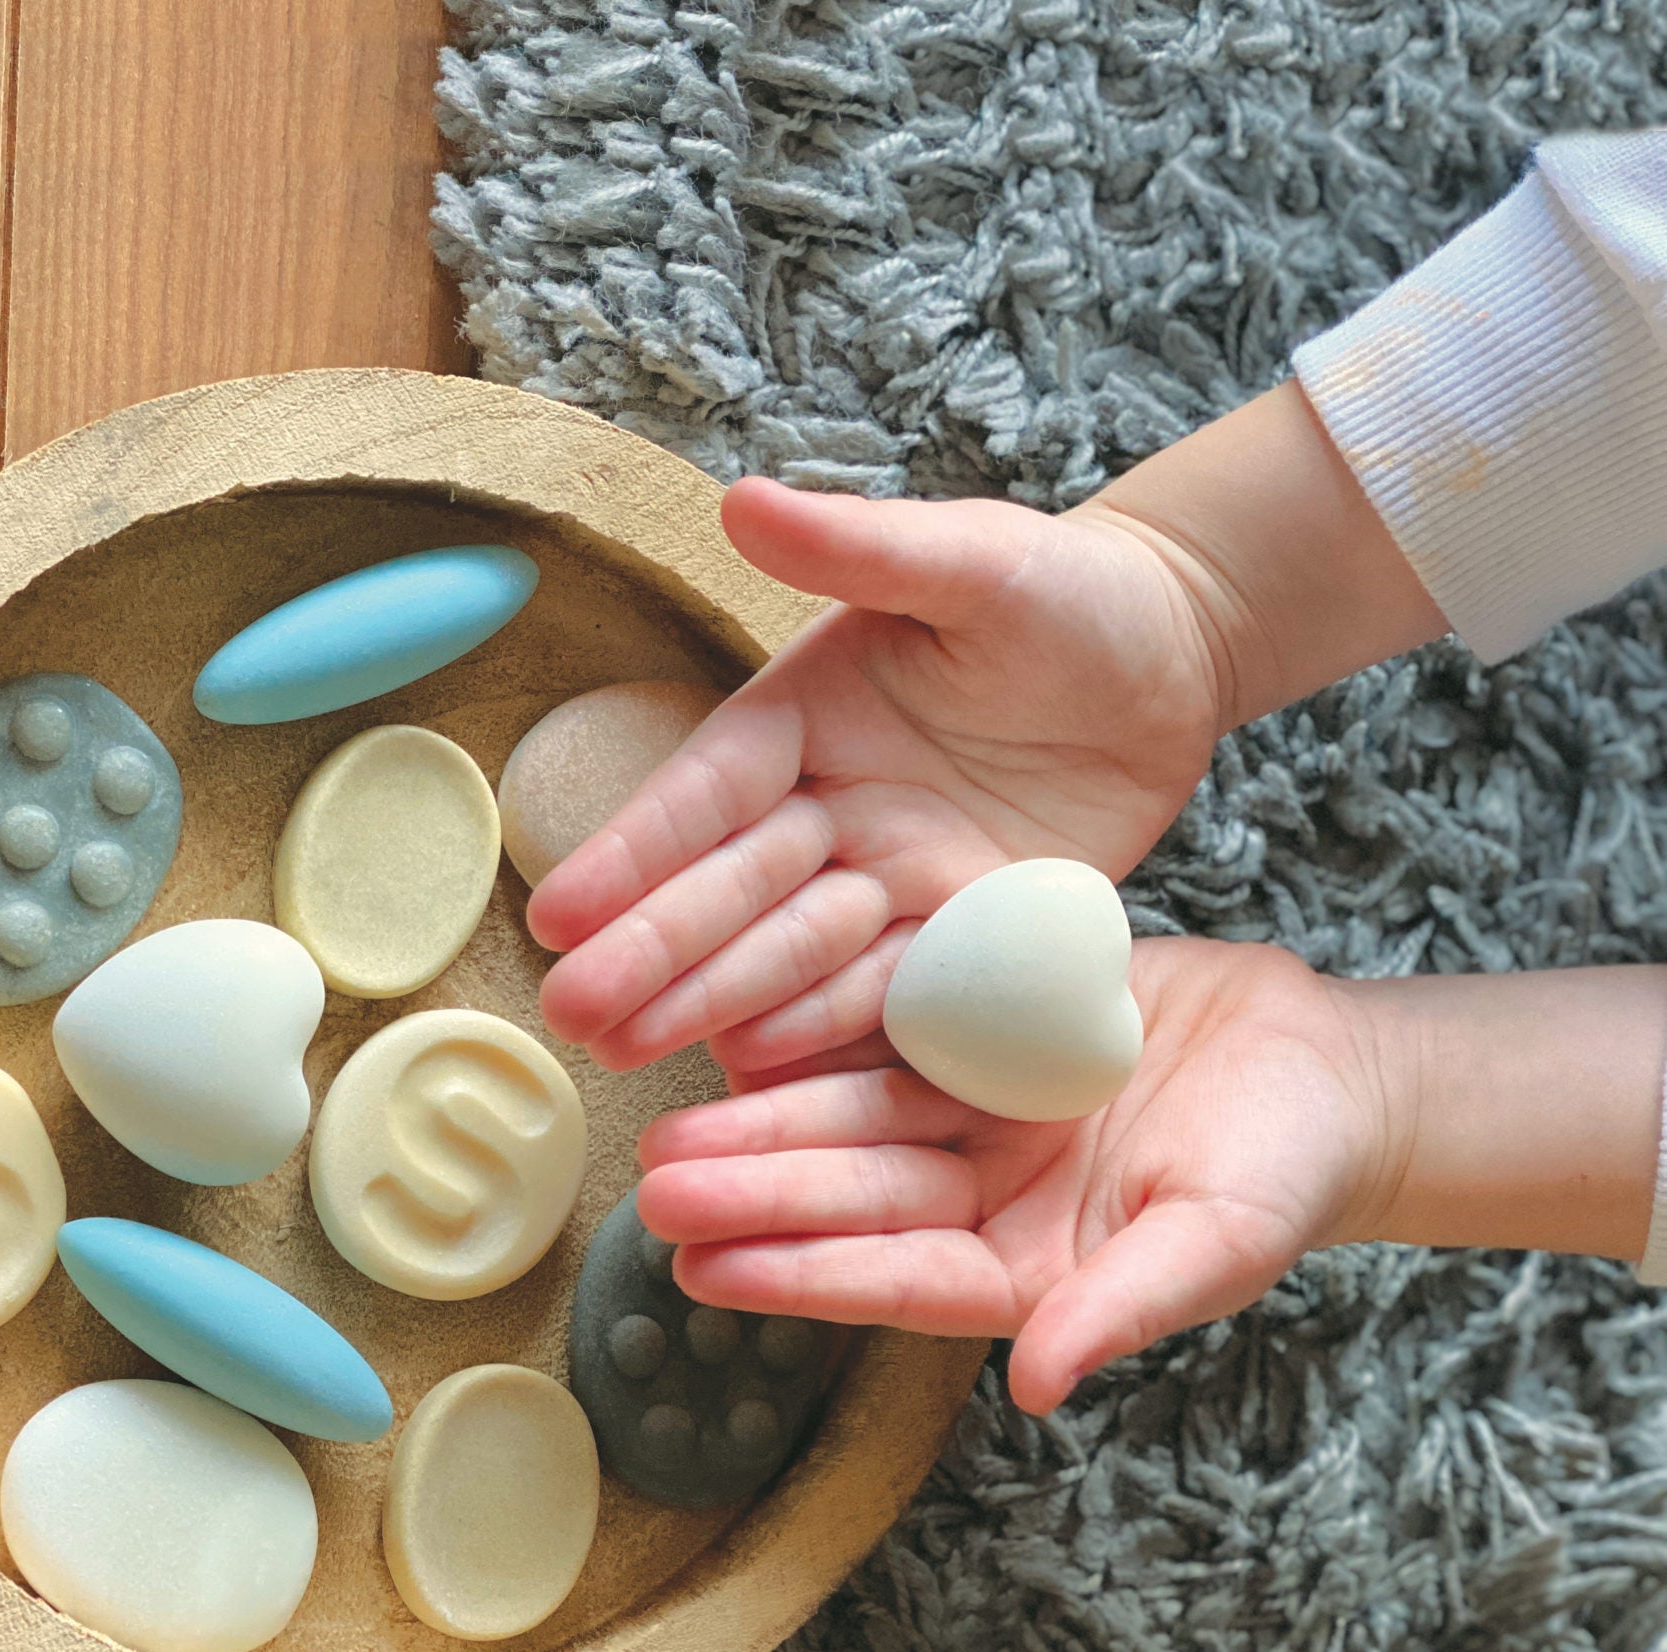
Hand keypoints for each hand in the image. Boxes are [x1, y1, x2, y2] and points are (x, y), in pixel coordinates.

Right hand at [529, 479, 1229, 1076]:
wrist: (1173, 656)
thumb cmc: (1062, 589)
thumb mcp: (966, 557)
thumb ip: (858, 545)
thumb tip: (741, 499)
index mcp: (801, 718)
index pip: (702, 796)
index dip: (630, 855)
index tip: (558, 914)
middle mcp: (828, 809)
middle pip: (728, 893)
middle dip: (651, 955)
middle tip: (574, 1015)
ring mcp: (891, 881)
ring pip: (791, 957)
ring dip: (713, 1005)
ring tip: (632, 1054)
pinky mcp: (963, 938)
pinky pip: (890, 996)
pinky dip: (828, 1034)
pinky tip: (759, 1072)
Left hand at [631, 940, 1398, 1413]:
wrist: (1324, 1063)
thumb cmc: (1290, 1169)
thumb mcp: (1222, 1240)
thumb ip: (1125, 1308)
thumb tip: (1039, 1388)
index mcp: (1022, 1270)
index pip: (895, 1279)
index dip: (802, 1275)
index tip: (706, 1274)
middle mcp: (976, 1198)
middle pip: (849, 1197)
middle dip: (752, 1194)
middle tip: (652, 1189)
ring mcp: (969, 1119)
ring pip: (847, 1119)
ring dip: (760, 1124)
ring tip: (668, 1130)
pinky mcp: (975, 1038)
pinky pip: (883, 1034)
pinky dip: (815, 1036)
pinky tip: (734, 1030)